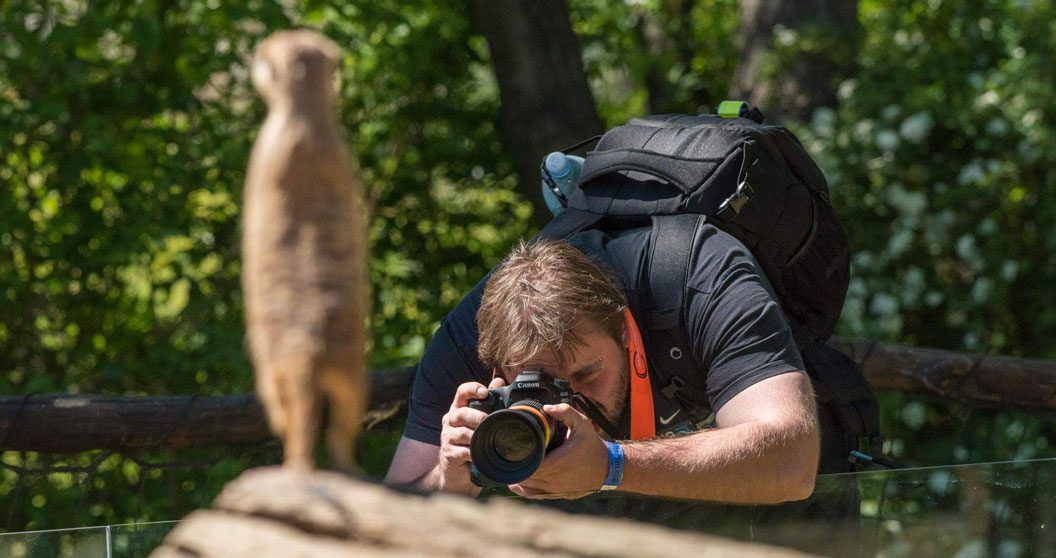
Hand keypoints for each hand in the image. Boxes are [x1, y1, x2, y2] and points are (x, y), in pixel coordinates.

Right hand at [432, 377, 505, 493]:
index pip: (461, 392)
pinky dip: (472, 453)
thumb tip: (499, 380)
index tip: (485, 392)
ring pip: (461, 432)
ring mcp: (448, 438)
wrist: (457, 473)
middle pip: (461, 412)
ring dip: (475, 435)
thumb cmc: (470, 443)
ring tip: (486, 439)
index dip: (472, 389)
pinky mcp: (449, 454)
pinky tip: (479, 455)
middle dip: (476, 415)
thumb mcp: (478, 422)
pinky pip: (461, 451)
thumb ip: (488, 401)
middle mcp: (451, 421)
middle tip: (487, 420)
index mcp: (459, 410)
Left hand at [509, 403, 607, 499]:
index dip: (518, 458)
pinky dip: (524, 490)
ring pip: (528, 488)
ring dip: (517, 479)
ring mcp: (556, 489)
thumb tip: (546, 408)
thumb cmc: (593, 446)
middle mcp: (555, 479)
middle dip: (515, 467)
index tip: (512, 449)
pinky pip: (535, 496)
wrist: (608, 468)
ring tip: (509, 468)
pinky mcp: (557, 494)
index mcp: (559, 462)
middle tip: (507, 455)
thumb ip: (565, 412)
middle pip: (525, 477)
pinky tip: (517, 484)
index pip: (530, 465)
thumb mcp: (582, 424)